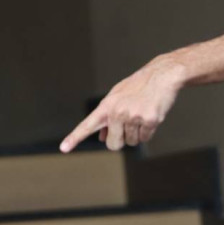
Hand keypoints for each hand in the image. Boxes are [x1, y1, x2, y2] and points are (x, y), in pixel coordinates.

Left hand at [60, 55, 186, 152]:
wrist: (161, 75)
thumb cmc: (136, 87)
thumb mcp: (117, 97)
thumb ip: (107, 117)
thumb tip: (101, 138)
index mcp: (106, 106)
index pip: (87, 125)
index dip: (74, 138)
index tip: (63, 148)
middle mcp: (117, 112)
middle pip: (113, 145)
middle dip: (120, 140)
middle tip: (127, 126)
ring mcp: (133, 117)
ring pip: (131, 142)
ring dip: (136, 134)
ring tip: (140, 114)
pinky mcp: (150, 120)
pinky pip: (145, 138)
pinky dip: (148, 132)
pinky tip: (150, 116)